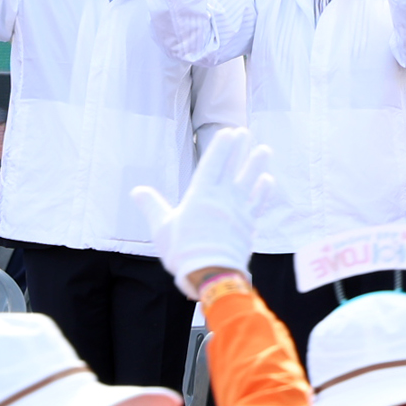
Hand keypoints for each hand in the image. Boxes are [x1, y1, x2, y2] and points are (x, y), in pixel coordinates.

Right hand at [131, 127, 276, 298]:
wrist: (211, 273)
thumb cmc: (183, 251)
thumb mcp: (161, 227)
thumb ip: (152, 206)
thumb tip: (137, 191)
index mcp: (200, 195)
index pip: (212, 164)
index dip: (220, 147)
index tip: (228, 133)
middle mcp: (222, 198)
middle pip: (232, 168)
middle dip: (238, 149)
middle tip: (245, 133)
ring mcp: (238, 210)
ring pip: (251, 181)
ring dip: (257, 164)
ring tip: (265, 150)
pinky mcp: (248, 225)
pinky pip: (258, 203)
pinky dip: (263, 191)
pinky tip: (267, 181)